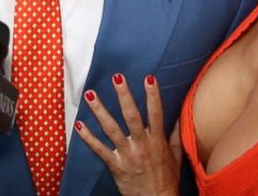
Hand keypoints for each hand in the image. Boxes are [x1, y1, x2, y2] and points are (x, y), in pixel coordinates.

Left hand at [75, 73, 181, 195]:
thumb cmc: (167, 179)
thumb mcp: (176, 156)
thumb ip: (174, 134)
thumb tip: (178, 115)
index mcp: (157, 141)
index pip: (156, 113)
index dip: (152, 95)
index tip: (149, 78)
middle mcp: (142, 145)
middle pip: (132, 116)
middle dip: (124, 96)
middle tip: (117, 78)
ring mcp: (127, 155)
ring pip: (111, 129)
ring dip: (100, 111)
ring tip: (90, 94)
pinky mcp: (116, 166)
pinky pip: (99, 150)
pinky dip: (88, 138)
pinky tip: (79, 125)